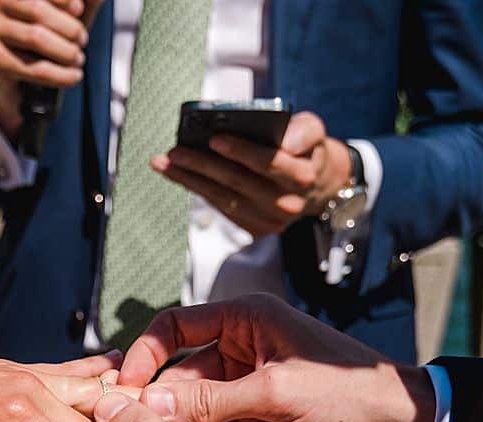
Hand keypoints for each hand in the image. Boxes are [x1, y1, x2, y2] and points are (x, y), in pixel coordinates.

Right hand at [0, 0, 103, 136]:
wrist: (23, 79)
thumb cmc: (49, 36)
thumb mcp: (68, 13)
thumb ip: (84, 1)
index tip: (78, 10)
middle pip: (38, 10)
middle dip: (69, 27)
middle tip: (82, 40)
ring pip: (37, 38)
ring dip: (67, 51)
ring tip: (78, 59)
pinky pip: (37, 67)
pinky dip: (62, 74)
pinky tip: (74, 75)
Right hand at [117, 294, 434, 421]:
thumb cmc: (348, 389)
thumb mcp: (274, 393)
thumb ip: (212, 400)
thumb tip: (154, 405)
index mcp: (245, 319)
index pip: (176, 325)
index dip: (146, 354)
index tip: (125, 387)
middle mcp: (243, 347)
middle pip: (181, 372)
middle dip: (161, 402)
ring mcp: (250, 384)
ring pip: (198, 406)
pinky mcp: (260, 418)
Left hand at [151, 112, 352, 238]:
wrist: (318, 185)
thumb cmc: (307, 150)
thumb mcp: (314, 131)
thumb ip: (304, 131)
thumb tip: (285, 142)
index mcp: (303, 178)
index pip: (268, 163)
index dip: (241, 151)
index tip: (214, 138)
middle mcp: (286, 204)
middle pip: (237, 182)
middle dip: (202, 165)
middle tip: (175, 152)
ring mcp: (269, 220)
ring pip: (223, 198)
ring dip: (190, 180)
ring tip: (165, 163)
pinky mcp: (255, 229)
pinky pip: (222, 208)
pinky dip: (199, 190)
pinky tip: (180, 175)